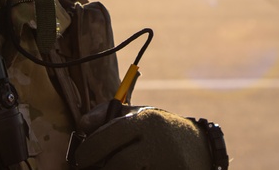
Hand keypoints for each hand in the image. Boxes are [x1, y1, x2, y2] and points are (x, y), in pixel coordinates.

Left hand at [72, 106, 219, 169]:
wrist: (199, 149)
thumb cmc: (160, 130)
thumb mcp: (138, 115)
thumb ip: (107, 115)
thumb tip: (81, 124)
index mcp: (146, 121)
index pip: (108, 136)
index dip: (88, 151)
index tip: (79, 159)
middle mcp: (157, 142)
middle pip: (117, 164)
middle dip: (100, 169)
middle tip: (89, 169)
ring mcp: (165, 164)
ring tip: (115, 166)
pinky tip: (133, 169)